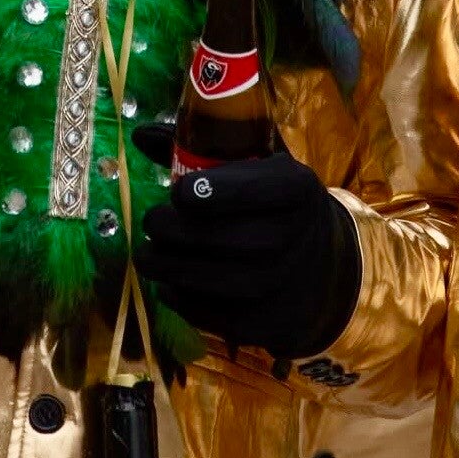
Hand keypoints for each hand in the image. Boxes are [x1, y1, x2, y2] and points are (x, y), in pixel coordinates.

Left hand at [132, 123, 360, 359]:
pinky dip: (181, 298)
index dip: (213, 191)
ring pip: (214, 280)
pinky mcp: (264, 323)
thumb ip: (205, 146)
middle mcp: (297, 237)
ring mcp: (282, 285)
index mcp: (297, 188)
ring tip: (147, 255)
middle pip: (227, 238)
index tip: (178, 192)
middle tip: (151, 221)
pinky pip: (213, 313)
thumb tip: (140, 134)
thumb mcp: (256, 165)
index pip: (257, 188)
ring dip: (168, 266)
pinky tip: (168, 282)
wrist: (318, 266)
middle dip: (175, 230)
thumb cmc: (272, 203)